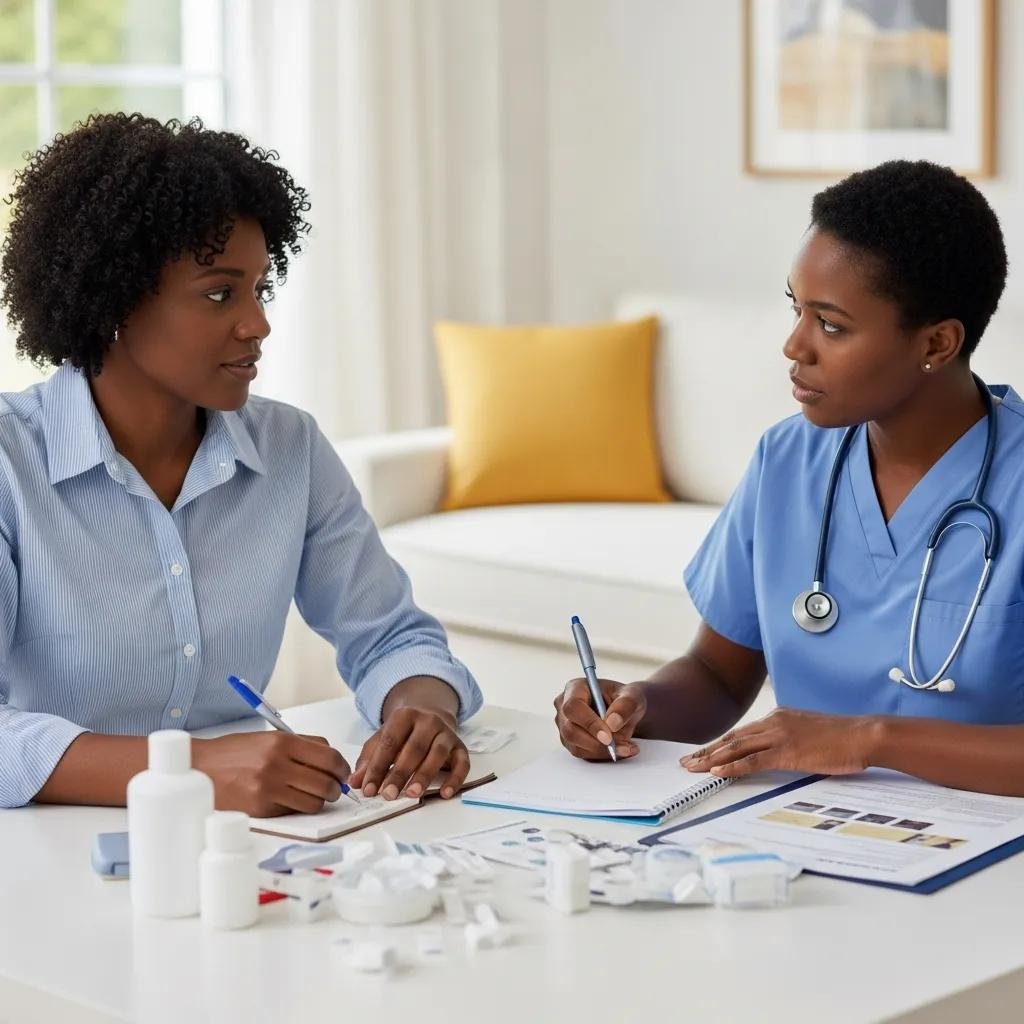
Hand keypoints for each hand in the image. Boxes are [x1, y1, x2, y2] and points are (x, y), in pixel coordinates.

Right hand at [192, 732, 349, 816]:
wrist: (199, 768)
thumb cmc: (234, 753)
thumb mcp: (268, 739)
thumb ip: (301, 745)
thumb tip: (331, 760)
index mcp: (282, 742)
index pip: (329, 757)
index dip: (341, 768)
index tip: (342, 772)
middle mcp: (276, 765)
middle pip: (325, 782)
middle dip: (335, 788)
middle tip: (333, 788)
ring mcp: (268, 789)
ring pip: (313, 802)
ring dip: (319, 801)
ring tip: (313, 796)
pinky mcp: (260, 810)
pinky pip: (292, 812)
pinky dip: (297, 808)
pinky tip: (290, 801)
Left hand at [349, 705, 469, 800]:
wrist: (431, 712)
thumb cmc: (403, 732)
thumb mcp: (383, 738)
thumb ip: (369, 759)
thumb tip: (355, 782)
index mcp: (405, 716)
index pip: (390, 742)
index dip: (377, 766)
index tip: (368, 789)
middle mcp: (428, 721)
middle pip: (414, 748)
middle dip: (400, 773)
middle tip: (388, 794)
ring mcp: (446, 733)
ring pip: (437, 753)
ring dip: (424, 775)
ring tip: (412, 794)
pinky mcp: (460, 747)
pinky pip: (462, 763)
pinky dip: (455, 779)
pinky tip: (445, 793)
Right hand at [554, 677, 646, 760]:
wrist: (626, 712)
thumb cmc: (626, 699)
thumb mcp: (633, 695)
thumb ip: (625, 706)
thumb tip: (612, 723)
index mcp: (575, 688)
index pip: (573, 706)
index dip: (589, 723)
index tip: (608, 736)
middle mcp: (564, 706)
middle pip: (570, 730)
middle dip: (597, 743)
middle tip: (622, 746)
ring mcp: (565, 725)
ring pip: (576, 746)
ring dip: (603, 751)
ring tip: (627, 747)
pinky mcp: (571, 741)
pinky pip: (583, 754)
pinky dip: (602, 755)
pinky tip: (620, 749)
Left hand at [680, 708, 875, 778]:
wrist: (862, 735)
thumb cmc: (842, 738)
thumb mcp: (809, 733)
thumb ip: (790, 739)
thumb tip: (778, 754)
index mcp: (778, 717)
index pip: (742, 733)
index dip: (719, 744)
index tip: (703, 753)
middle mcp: (774, 723)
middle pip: (733, 739)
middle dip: (707, 751)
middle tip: (687, 762)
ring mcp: (779, 736)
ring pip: (736, 748)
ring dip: (712, 759)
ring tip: (693, 768)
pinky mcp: (787, 752)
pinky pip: (753, 761)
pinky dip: (733, 767)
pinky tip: (718, 773)